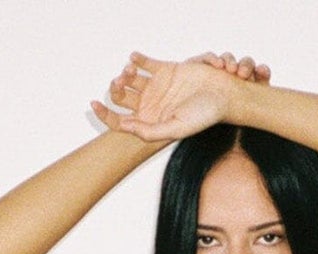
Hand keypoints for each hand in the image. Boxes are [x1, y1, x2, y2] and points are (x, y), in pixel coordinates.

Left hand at [91, 49, 270, 143]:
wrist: (224, 95)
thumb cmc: (203, 116)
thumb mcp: (175, 128)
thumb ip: (150, 131)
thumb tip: (126, 126)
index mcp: (150, 122)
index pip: (120, 121)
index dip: (105, 114)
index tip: (94, 104)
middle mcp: (151, 105)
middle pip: (123, 98)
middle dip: (115, 89)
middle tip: (119, 82)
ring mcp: (157, 87)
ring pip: (132, 79)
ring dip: (126, 73)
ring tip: (129, 71)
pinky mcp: (166, 70)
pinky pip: (146, 64)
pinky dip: (137, 59)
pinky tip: (134, 58)